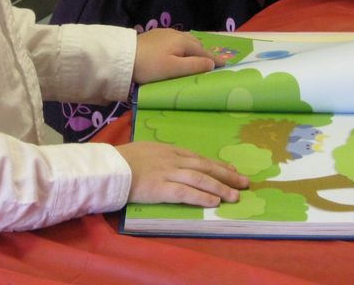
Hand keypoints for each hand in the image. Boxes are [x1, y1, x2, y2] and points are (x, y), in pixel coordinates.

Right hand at [116, 141, 248, 205]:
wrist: (109, 166)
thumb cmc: (123, 159)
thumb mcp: (146, 150)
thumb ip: (161, 156)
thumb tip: (173, 162)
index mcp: (169, 150)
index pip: (198, 158)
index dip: (217, 165)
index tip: (232, 169)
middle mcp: (172, 159)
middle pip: (204, 166)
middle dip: (226, 175)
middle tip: (244, 182)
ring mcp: (167, 173)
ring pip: (200, 179)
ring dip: (220, 187)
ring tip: (236, 195)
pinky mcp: (161, 188)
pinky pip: (185, 192)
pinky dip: (202, 197)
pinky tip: (215, 202)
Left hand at [133, 28, 218, 83]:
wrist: (123, 57)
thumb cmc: (150, 65)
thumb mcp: (174, 69)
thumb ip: (194, 66)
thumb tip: (212, 63)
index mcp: (183, 41)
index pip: (203, 51)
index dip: (214, 59)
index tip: (225, 65)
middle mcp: (175, 34)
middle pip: (195, 43)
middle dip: (204, 52)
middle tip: (212, 63)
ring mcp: (164, 33)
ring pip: (185, 40)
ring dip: (193, 49)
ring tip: (198, 58)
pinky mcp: (154, 36)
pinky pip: (175, 40)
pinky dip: (182, 47)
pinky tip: (179, 52)